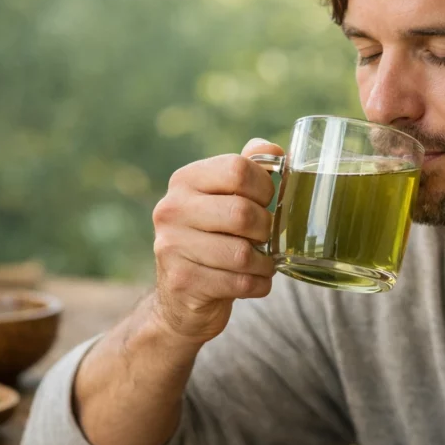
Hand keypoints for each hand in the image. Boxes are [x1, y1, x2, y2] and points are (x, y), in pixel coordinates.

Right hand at [150, 138, 282, 345]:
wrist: (181, 295)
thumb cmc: (214, 236)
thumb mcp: (225, 197)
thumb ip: (249, 168)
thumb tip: (273, 149)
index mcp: (185, 180)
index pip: (238, 169)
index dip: (265, 187)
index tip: (265, 202)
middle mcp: (171, 209)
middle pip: (242, 213)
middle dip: (266, 229)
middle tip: (265, 237)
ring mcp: (171, 246)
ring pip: (243, 253)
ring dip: (265, 262)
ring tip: (262, 262)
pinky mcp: (182, 282)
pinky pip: (240, 283)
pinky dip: (258, 284)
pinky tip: (252, 281)